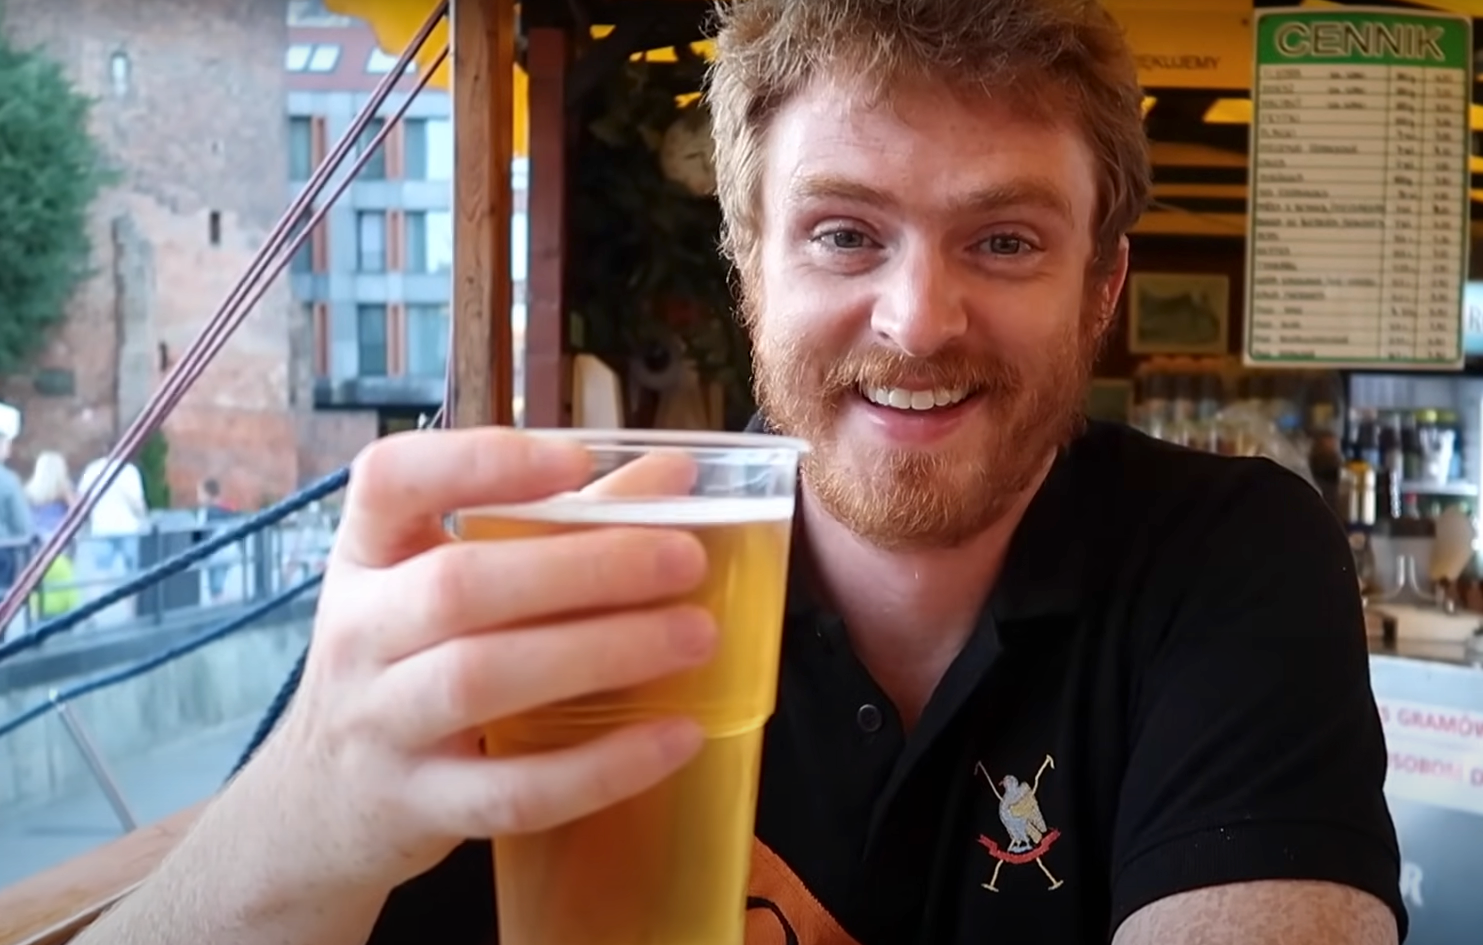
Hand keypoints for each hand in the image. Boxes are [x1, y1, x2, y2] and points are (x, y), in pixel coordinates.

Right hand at [245, 428, 716, 894]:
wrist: (318, 805)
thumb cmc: (405, 663)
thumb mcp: (443, 581)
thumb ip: (556, 526)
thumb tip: (678, 476)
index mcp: (368, 555)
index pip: (390, 480)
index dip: (479, 461)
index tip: (576, 459)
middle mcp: (359, 632)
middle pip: (459, 587)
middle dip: (584, 568)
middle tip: (685, 561)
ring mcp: (379, 726)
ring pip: (480, 681)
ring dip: (599, 653)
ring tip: (696, 636)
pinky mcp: (418, 807)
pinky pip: (512, 791)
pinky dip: (599, 767)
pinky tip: (674, 736)